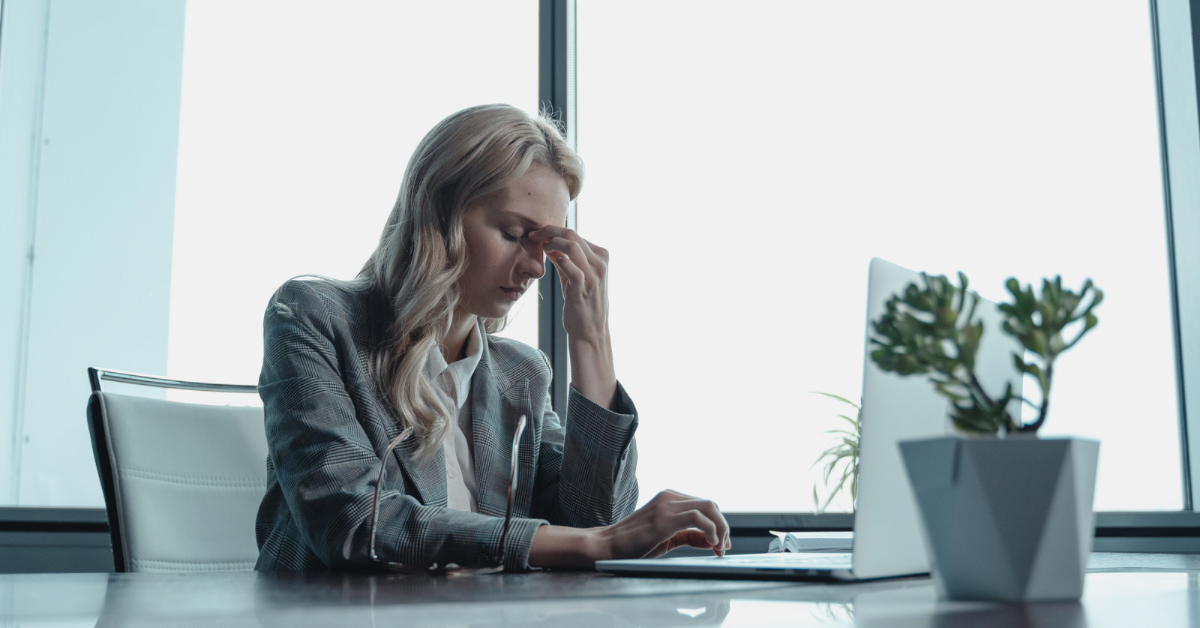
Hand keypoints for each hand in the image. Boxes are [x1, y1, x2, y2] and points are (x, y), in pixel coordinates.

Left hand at [529, 226, 608, 342]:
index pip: (575, 234)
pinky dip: (560, 261)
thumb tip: (547, 242)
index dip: (554, 230)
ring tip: (541, 248)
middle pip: (572, 235)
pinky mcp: (584, 288)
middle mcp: (600, 263)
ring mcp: (594, 275)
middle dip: (549, 231)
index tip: (538, 234)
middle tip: (534, 235)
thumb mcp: (573, 276)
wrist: (590, 330)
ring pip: (572, 246)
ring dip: (552, 242)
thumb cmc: (581, 302)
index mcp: (601, 256)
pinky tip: (551, 262)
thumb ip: (563, 259)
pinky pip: (572, 268)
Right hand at [596, 489, 730, 559]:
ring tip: (719, 548)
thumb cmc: (633, 544)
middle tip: (724, 547)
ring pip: (709, 507)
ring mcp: (666, 505)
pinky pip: (698, 517)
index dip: (719, 524)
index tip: (722, 544)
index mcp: (669, 498)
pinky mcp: (664, 519)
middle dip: (723, 526)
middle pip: (711, 504)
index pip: (705, 505)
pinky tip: (711, 544)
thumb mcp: (666, 538)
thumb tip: (711, 540)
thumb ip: (688, 536)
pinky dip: (710, 530)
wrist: (606, 546)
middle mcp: (669, 497)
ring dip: (721, 528)